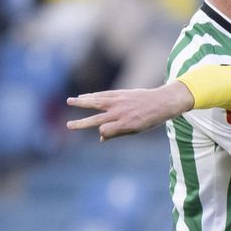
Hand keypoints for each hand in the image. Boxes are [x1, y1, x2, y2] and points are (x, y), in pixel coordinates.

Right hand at [66, 82, 195, 139]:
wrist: (161, 102)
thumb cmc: (149, 120)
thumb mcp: (136, 130)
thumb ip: (117, 133)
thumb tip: (101, 137)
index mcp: (126, 124)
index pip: (105, 130)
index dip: (103, 133)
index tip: (103, 134)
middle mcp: (120, 113)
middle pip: (96, 119)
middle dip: (81, 123)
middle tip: (68, 126)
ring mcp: (119, 101)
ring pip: (96, 102)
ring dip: (81, 102)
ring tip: (69, 101)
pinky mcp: (119, 93)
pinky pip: (103, 94)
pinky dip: (92, 95)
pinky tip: (83, 96)